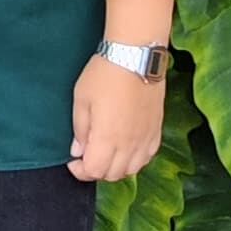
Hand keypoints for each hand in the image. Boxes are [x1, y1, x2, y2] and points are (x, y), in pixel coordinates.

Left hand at [68, 54, 165, 183]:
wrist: (136, 56)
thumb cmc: (105, 74)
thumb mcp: (81, 99)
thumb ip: (80, 129)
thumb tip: (78, 151)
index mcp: (107, 138)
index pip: (94, 171)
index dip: (80, 171)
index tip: (73, 161)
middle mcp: (129, 144)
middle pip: (113, 175)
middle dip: (97, 170)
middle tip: (87, 156)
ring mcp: (145, 138)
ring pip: (132, 170)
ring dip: (116, 168)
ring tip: (106, 153)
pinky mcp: (157, 130)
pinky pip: (147, 157)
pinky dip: (135, 160)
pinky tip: (126, 149)